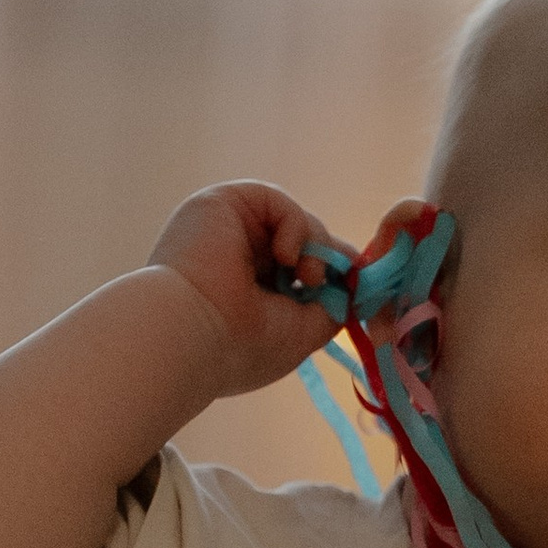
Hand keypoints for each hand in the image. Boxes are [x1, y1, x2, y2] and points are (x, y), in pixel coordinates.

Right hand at [145, 182, 345, 398]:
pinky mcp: (220, 203)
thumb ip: (332, 305)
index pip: (297, 269)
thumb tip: (352, 281)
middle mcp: (233, 257)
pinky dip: (295, 226)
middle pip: (301, 242)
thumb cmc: (243, 346)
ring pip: (293, 221)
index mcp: (245, 291)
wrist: (192, 336)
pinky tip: (286, 258)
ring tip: (308, 279)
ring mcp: (226, 229)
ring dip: (314, 248)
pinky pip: (277, 201)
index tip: (354, 288)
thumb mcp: (302, 332)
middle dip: (327, 260)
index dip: (331, 273)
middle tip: (327, 284)